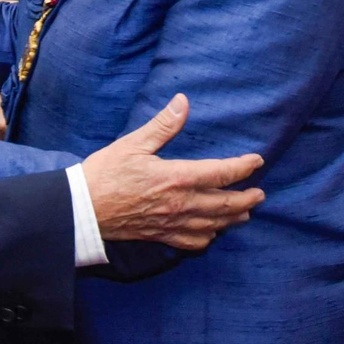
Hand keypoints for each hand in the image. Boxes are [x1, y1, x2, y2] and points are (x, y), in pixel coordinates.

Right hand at [83, 95, 264, 249]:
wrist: (83, 208)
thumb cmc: (106, 173)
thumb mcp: (134, 143)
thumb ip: (163, 125)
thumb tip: (183, 102)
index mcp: (176, 177)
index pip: (221, 173)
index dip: (243, 167)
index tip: (257, 161)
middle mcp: (180, 204)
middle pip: (225, 204)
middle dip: (246, 198)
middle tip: (260, 193)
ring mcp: (172, 223)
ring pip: (214, 225)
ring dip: (233, 218)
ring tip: (245, 212)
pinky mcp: (161, 236)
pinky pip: (193, 241)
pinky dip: (208, 236)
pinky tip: (211, 232)